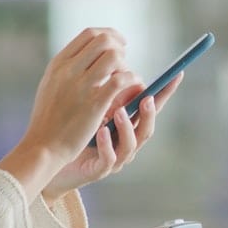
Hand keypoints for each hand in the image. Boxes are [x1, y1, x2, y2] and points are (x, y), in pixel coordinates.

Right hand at [17, 28, 135, 164]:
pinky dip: (132, 79)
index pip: (89, 34)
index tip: (119, 43)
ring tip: (128, 77)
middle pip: (104, 41)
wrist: (43, 146)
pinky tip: (134, 86)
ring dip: (126, 65)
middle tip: (125, 60)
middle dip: (120, 47)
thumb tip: (88, 54)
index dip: (110, 35)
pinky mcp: (94, 104)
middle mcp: (68, 70)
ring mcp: (81, 86)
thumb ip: (67, 68)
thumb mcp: (51, 85)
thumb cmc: (48, 119)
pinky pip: (120, 80)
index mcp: (58, 63)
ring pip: (114, 57)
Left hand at [43, 73, 181, 199]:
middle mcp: (125, 140)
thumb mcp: (90, 102)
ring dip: (127, 127)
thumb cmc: (71, 129)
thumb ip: (107, 86)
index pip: (150, 105)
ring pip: (131, 145)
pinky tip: (100, 131)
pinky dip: (106, 145)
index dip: (165, 92)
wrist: (50, 158)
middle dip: (149, 113)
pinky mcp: (99, 169)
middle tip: (146, 97)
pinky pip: (108, 159)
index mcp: (126, 122)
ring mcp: (114, 156)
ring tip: (117, 111)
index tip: (176, 74)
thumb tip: (117, 57)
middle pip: (147, 127)